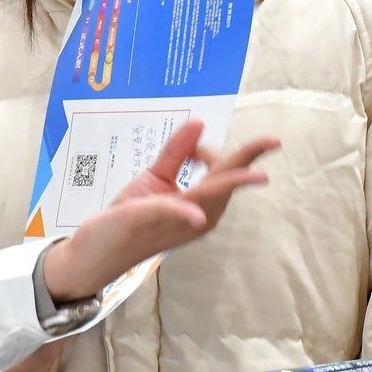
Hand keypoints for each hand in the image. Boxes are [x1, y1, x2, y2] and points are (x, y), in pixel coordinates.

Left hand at [42, 121, 278, 301]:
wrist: (98, 249)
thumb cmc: (129, 217)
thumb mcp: (155, 177)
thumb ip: (177, 151)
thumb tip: (199, 122)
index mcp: (199, 205)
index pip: (225, 173)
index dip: (228, 153)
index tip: (230, 145)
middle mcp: (196, 217)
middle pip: (224, 181)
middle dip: (247, 160)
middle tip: (273, 140)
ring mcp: (176, 223)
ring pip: (209, 195)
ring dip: (230, 181)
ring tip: (257, 174)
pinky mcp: (150, 221)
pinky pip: (171, 215)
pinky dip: (185, 212)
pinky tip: (197, 214)